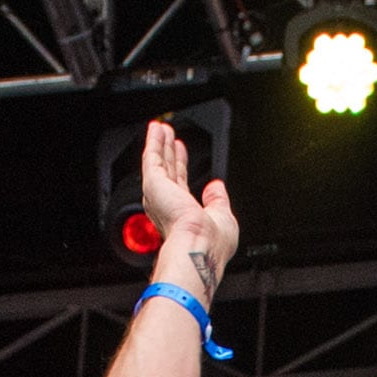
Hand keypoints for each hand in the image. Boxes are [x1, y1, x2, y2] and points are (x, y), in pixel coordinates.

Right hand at [138, 118, 238, 299]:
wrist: (199, 248)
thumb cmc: (211, 244)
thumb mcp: (224, 217)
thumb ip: (218, 200)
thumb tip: (216, 186)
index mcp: (184, 215)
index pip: (180, 184)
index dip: (181, 165)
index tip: (182, 151)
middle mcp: (169, 207)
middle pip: (167, 171)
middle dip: (168, 152)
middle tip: (168, 136)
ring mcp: (160, 196)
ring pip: (158, 163)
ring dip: (159, 144)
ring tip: (160, 128)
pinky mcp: (154, 186)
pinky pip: (152, 159)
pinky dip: (154, 143)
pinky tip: (156, 129)